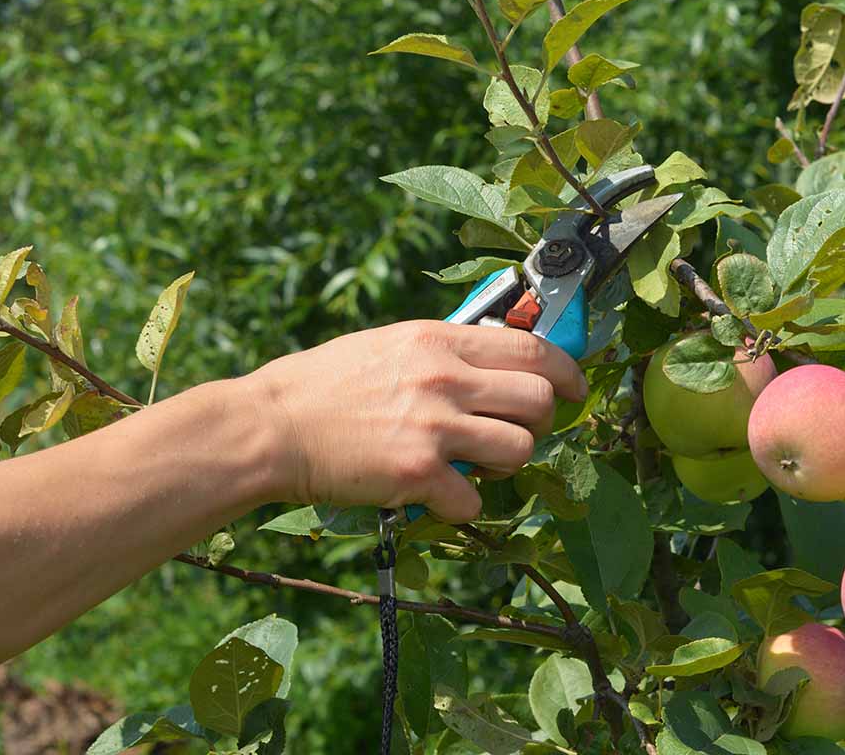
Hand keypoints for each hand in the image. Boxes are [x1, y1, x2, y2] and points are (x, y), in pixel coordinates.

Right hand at [243, 321, 586, 520]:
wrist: (269, 427)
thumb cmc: (322, 385)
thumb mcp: (389, 344)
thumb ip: (443, 352)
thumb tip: (492, 360)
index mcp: (438, 341)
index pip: (532, 348)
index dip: (567, 371)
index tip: (575, 388)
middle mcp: (444, 378)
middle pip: (539, 400)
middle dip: (539, 422)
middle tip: (513, 432)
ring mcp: (434, 427)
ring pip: (521, 449)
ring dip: (505, 464)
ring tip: (473, 464)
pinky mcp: (418, 474)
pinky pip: (475, 499)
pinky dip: (462, 504)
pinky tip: (435, 494)